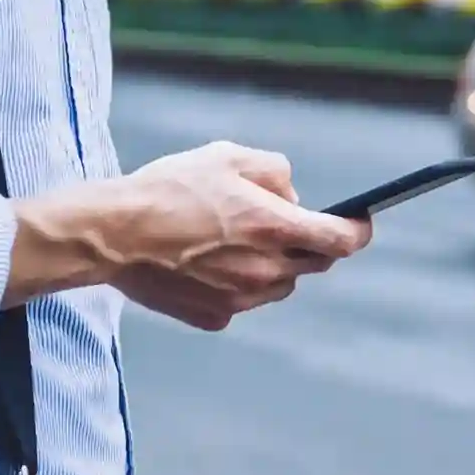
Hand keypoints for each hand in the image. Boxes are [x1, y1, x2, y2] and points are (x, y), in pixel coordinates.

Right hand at [109, 141, 371, 330]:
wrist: (114, 235)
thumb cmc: (168, 190)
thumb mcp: (227, 156)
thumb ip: (274, 172)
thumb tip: (293, 197)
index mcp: (275, 229)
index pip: (341, 240)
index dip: (358, 230)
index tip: (360, 223)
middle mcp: (266, 271)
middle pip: (312, 263)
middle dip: (307, 242)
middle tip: (276, 221)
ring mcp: (242, 300)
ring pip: (279, 285)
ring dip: (272, 265)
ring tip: (231, 239)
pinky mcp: (216, 318)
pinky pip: (243, 300)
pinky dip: (237, 283)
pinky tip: (206, 262)